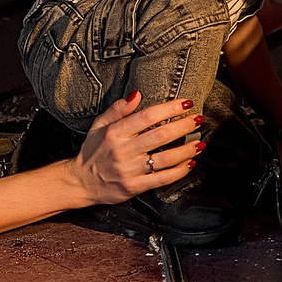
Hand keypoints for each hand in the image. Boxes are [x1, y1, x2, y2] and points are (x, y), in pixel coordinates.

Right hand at [71, 91, 201, 205]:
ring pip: (165, 158)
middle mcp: (123, 151)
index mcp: (115, 133)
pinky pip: (162, 179)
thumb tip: (137, 94)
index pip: (147, 116)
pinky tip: (190, 164)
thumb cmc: (93, 151)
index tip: (186, 103)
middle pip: (160, 135)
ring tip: (200, 143)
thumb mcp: (99, 126)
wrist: (81, 183)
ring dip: (186, 150)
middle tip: (199, 119)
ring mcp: (129, 170)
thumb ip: (117, 109)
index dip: (170, 108)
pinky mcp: (134, 187)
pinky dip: (179, 171)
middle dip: (184, 126)